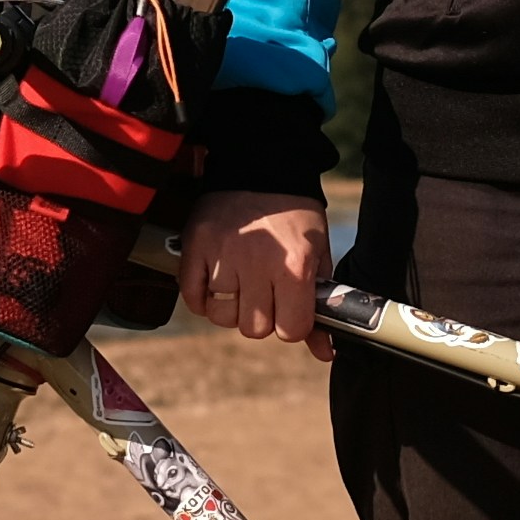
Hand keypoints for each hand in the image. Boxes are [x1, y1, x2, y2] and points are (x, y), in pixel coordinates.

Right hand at [182, 191, 331, 354]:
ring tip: (240, 281)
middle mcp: (257, 264)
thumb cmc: (294, 216)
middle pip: (253, 329)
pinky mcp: (195, 247)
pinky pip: (193, 298)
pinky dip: (203, 297)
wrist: (260, 167)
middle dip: (261, 315)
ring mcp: (222, 256)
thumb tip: (325, 352)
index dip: (291, 324)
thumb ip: (320, 304)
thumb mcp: (317, 255)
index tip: (290, 308)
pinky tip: (217, 280)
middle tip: (264, 290)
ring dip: (231, 307)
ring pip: (221, 317)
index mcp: (294, 267)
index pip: (290, 330)